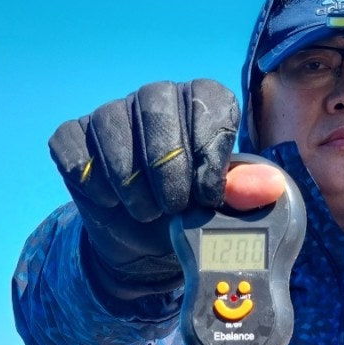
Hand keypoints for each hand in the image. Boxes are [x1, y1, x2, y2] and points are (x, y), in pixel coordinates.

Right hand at [49, 82, 284, 297]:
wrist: (145, 245)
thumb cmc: (191, 216)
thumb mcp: (222, 209)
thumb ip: (244, 193)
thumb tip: (270, 187)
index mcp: (200, 104)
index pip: (208, 100)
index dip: (208, 148)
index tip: (209, 193)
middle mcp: (155, 99)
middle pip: (157, 106)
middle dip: (167, 165)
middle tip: (174, 207)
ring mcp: (110, 115)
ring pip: (110, 123)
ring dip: (129, 179)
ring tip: (146, 213)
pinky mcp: (74, 138)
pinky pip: (73, 146)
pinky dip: (92, 181)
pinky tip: (111, 203)